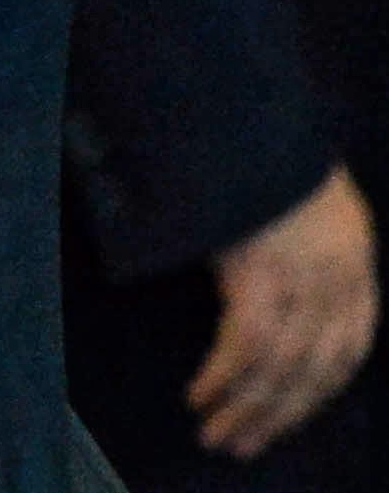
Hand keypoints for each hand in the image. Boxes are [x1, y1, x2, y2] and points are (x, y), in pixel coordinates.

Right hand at [190, 165, 377, 458]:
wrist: (245, 113)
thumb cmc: (258, 146)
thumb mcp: (299, 193)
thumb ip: (300, 240)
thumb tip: (269, 282)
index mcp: (356, 259)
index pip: (350, 348)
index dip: (321, 390)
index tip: (290, 414)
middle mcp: (340, 277)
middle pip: (318, 370)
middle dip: (280, 415)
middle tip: (243, 445)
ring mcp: (302, 278)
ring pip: (282, 368)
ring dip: (248, 410)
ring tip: (218, 437)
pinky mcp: (261, 275)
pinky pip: (246, 346)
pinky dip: (224, 377)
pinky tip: (202, 396)